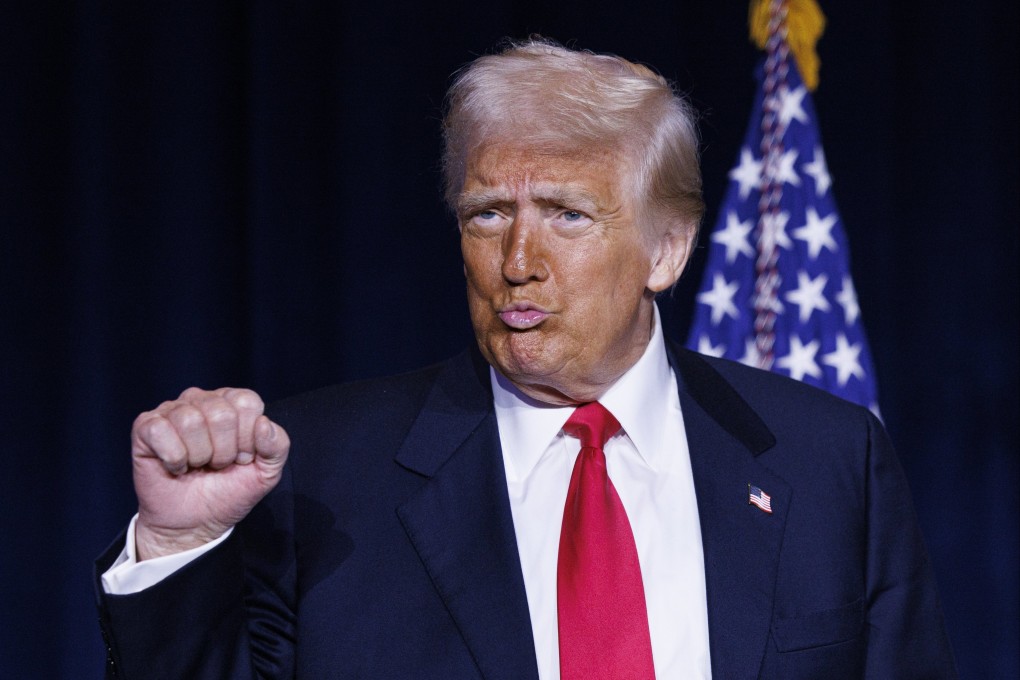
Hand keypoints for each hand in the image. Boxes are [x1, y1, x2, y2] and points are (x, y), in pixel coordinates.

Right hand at [130, 387, 289, 560]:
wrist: (194, 524)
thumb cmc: (228, 492)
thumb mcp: (266, 473)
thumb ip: (277, 446)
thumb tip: (264, 423)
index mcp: (232, 403)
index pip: (247, 402)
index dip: (247, 438)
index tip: (241, 458)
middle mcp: (202, 399)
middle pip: (221, 413)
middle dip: (224, 451)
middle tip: (217, 465)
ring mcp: (172, 411)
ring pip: (190, 421)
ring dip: (199, 455)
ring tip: (197, 465)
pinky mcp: (146, 427)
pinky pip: (160, 430)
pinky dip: (173, 457)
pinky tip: (176, 466)